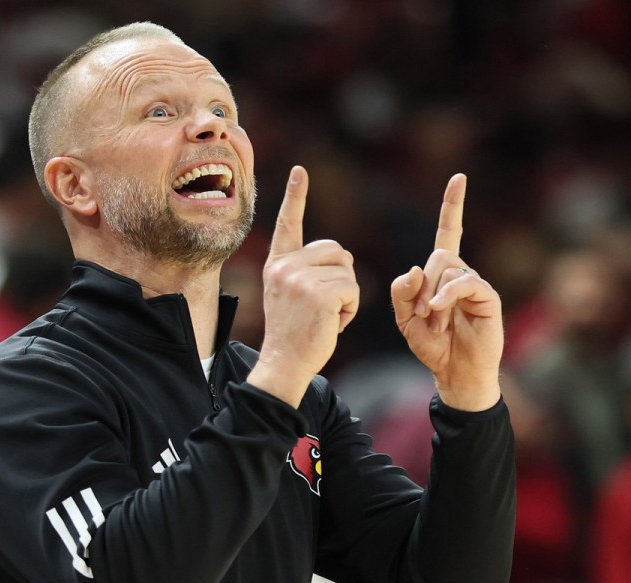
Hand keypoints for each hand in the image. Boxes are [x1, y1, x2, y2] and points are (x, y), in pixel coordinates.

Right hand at [248, 166, 359, 406]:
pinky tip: (333, 324)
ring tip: (327, 317)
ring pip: (347, 271)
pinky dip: (351, 309)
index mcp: (278, 265)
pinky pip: (353, 289)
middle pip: (336, 250)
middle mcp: (286, 266)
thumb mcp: (290, 296)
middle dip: (342, 276)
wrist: (284, 363)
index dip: (296, 197)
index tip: (300, 171)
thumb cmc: (294, 335)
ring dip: (348, 296)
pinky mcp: (320, 293)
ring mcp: (301, 278)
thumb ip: (305, 272)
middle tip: (327, 306)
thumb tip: (338, 256)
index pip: (289, 224)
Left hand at [391, 174, 502, 410]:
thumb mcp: (405, 319)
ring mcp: (475, 284)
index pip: (448, 232)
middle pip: (437, 255)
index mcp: (441, 274)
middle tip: (420, 315)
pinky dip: (446, 295)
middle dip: (422, 286)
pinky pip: (464, 281)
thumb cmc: (432, 346)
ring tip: (434, 323)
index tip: (459, 178)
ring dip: (433, 297)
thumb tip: (413, 269)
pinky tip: (440, 311)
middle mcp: (460, 273)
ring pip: (447, 268)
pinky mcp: (487, 297)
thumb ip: (402, 293)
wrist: (454, 372)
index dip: (453, 206)